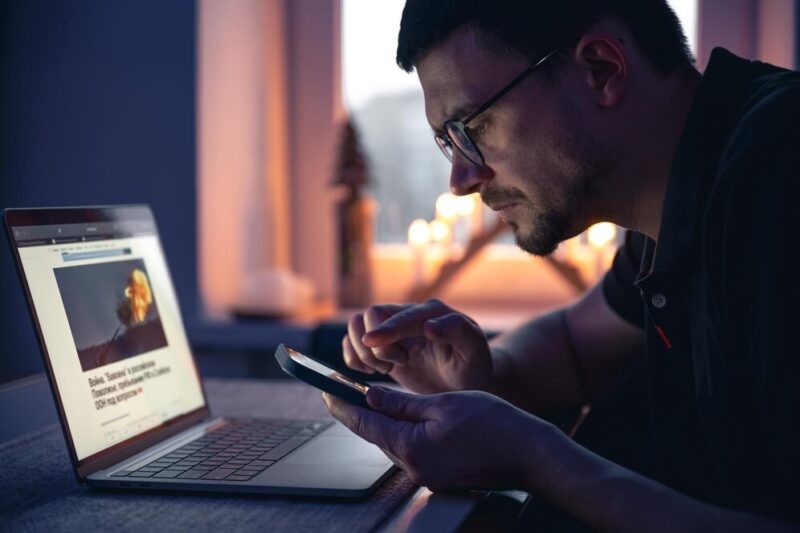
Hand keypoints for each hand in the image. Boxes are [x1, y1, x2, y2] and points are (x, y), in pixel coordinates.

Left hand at [323, 386, 559, 492]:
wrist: (529, 455)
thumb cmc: (493, 424)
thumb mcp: (442, 404)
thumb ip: (402, 403)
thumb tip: (371, 396)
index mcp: (411, 447)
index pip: (364, 423)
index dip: (342, 404)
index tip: (325, 390)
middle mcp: (414, 468)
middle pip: (377, 434)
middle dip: (361, 411)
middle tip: (345, 389)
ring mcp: (426, 477)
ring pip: (394, 442)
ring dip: (384, 421)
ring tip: (376, 399)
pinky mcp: (438, 478)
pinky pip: (412, 451)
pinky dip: (404, 433)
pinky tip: (408, 419)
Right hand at [342, 299, 491, 392]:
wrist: (464, 378)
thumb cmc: (471, 364)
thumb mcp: (473, 349)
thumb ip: (456, 332)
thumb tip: (430, 326)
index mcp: (431, 313)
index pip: (399, 316)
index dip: (385, 329)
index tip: (371, 342)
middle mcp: (408, 315)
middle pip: (370, 315)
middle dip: (375, 345)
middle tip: (397, 365)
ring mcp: (391, 329)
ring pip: (356, 325)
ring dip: (362, 351)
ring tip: (385, 368)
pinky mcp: (380, 344)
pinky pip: (351, 342)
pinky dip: (353, 357)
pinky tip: (373, 371)